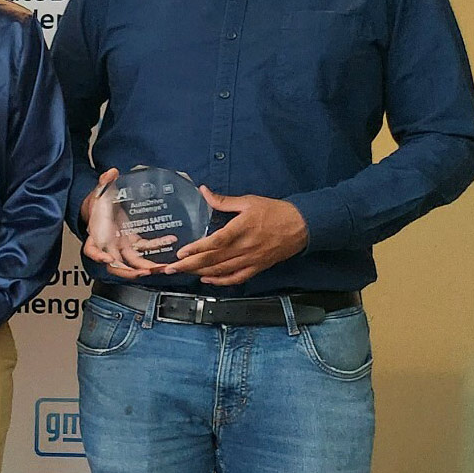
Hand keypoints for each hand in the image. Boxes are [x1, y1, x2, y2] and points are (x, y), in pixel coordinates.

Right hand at [81, 168, 166, 279]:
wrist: (103, 207)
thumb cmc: (99, 203)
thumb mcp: (100, 192)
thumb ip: (104, 183)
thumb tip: (111, 172)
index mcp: (97, 235)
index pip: (92, 250)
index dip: (98, 257)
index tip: (106, 259)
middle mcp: (109, 244)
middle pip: (115, 264)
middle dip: (130, 271)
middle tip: (144, 272)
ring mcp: (122, 246)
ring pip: (132, 263)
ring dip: (146, 268)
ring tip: (161, 268)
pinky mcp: (133, 242)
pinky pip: (145, 248)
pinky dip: (157, 246)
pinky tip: (169, 241)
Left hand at [162, 188, 308, 285]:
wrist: (303, 225)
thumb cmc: (275, 211)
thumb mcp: (248, 201)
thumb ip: (223, 201)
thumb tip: (203, 191)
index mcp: (241, 229)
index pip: (215, 242)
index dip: (196, 249)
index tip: (180, 253)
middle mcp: (245, 247)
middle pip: (213, 260)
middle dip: (189, 265)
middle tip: (171, 268)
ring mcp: (251, 259)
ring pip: (222, 271)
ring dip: (200, 273)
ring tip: (183, 273)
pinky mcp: (258, 267)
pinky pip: (237, 278)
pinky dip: (221, 282)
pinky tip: (207, 280)